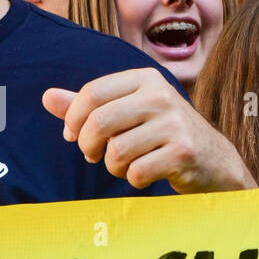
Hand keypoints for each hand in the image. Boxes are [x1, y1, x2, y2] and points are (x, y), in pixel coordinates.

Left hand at [42, 67, 256, 194]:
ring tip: (123, 164)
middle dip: (87, 145)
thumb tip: (47, 97)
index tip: (72, 135)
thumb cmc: (159, 133)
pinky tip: (144, 173)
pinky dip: (133, 180)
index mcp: (144, 79)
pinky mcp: (183, 152)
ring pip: (116, 151)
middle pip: (99, 122)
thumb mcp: (126, 111)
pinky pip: (136, 173)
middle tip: (92, 154)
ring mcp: (174, 124)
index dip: (73, 119)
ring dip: (112, 166)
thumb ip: (87, 105)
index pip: (92, 93)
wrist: (212, 159)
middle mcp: (161, 96)